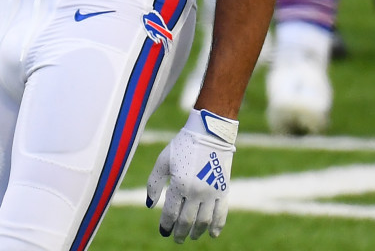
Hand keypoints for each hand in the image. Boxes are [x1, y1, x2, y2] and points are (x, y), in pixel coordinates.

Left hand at [146, 108, 238, 242]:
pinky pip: (221, 214)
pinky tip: (212, 234)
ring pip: (204, 221)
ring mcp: (212, 193)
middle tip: (176, 239)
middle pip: (187, 220)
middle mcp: (196, 192)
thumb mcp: (163, 161)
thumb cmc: (182, 145)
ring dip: (197, 232)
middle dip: (180, 232)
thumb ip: (154, 183)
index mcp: (179, 184)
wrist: (210, 135)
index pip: (171, 212)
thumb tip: (150, 205)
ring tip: (191, 236)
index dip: (166, 225)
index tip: (163, 232)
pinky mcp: (224, 191)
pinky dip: (217, 226)